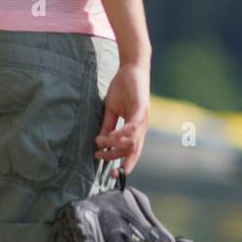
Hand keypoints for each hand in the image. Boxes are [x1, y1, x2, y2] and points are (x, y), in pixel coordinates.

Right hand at [93, 60, 149, 176]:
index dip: (124, 164)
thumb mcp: (112, 110)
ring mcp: (143, 117)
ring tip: (100, 142)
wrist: (131, 67)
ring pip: (132, 140)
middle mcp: (142, 126)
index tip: (111, 174)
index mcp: (135, 128)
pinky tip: (113, 136)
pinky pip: (134, 125)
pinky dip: (124, 133)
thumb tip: (100, 143)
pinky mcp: (141, 107)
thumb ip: (108, 126)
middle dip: (115, 157)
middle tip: (98, 156)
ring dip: (114, 144)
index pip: (132, 152)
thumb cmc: (122, 88)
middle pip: (132, 150)